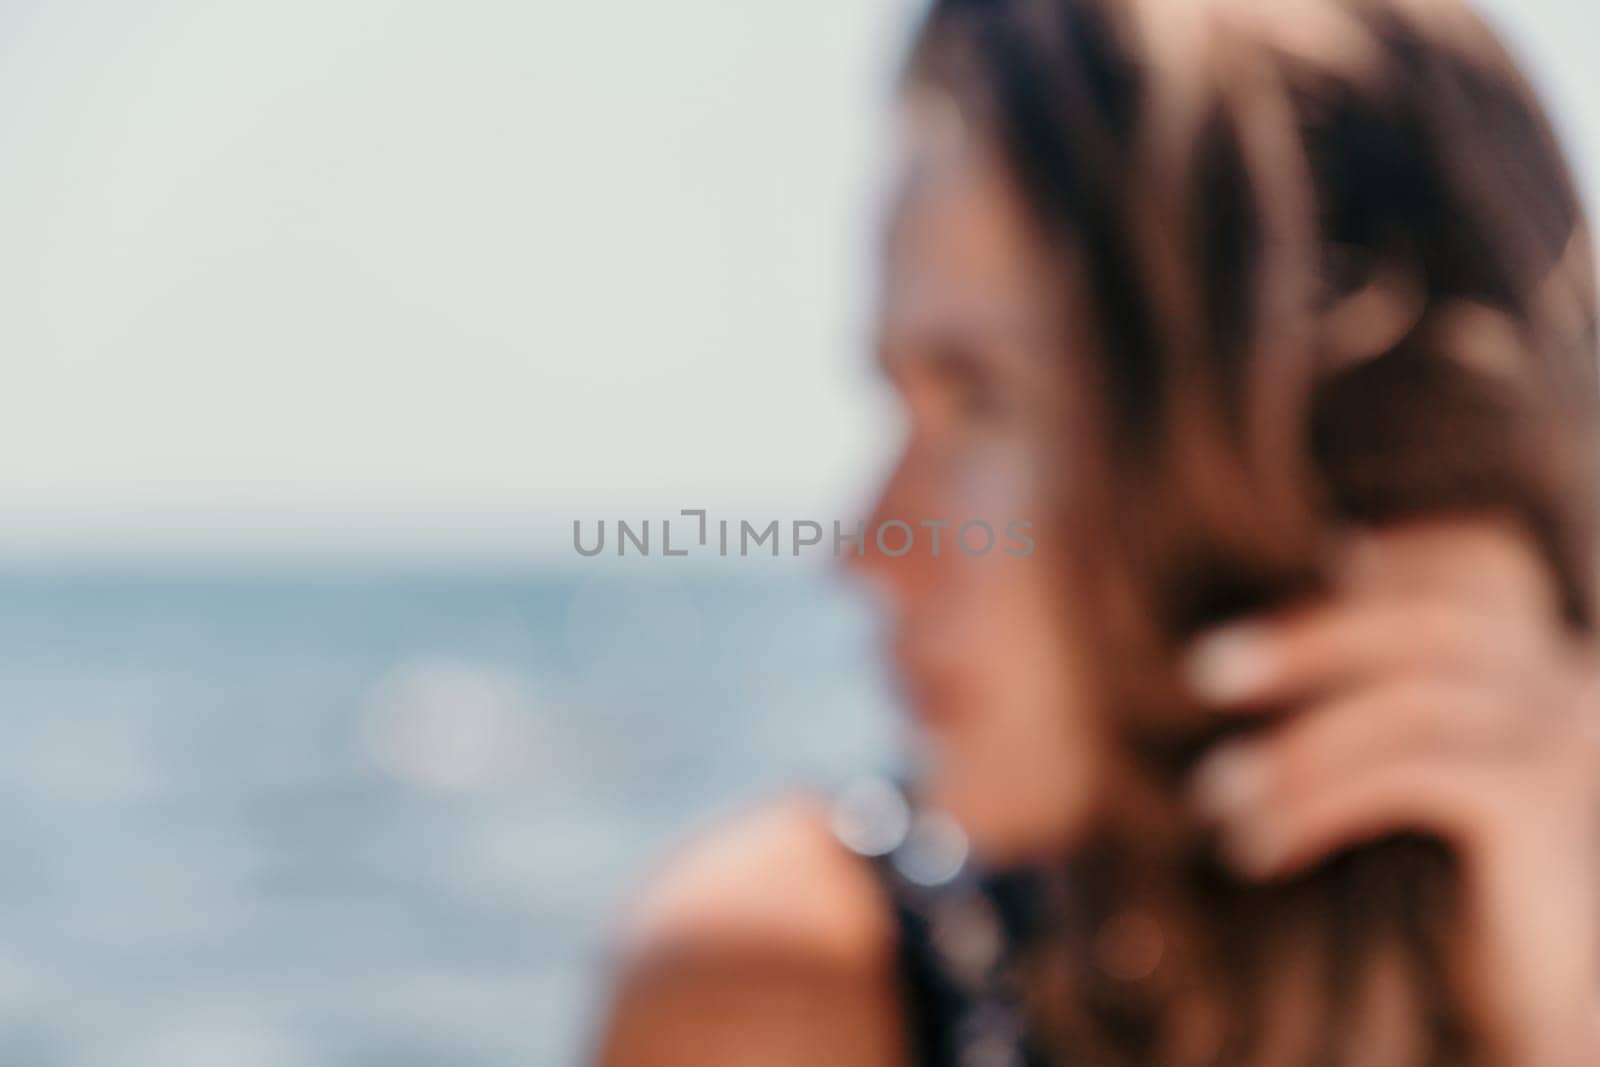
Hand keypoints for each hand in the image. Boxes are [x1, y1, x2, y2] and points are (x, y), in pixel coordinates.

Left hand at [1183, 519, 1599, 1064]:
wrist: (1511, 1001)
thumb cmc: (1440, 874)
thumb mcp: (1408, 758)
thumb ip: (1379, 684)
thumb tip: (1288, 602)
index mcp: (1540, 653)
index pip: (1478, 563)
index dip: (1384, 561)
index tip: (1305, 577)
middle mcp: (1566, 680)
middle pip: (1424, 621)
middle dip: (1304, 638)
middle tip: (1203, 672)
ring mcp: (1561, 738)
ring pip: (1405, 705)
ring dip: (1291, 750)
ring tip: (1212, 794)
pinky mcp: (1541, 805)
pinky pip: (1407, 777)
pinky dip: (1316, 805)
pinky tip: (1259, 849)